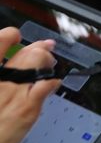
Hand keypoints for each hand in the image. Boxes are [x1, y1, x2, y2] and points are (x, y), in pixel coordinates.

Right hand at [0, 27, 60, 142]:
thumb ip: (3, 76)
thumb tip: (10, 62)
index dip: (8, 36)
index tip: (15, 35)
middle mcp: (1, 80)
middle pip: (27, 51)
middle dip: (40, 50)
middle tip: (45, 53)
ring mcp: (13, 92)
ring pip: (38, 60)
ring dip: (48, 61)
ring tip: (49, 67)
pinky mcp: (27, 106)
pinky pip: (47, 83)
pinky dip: (54, 80)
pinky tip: (52, 83)